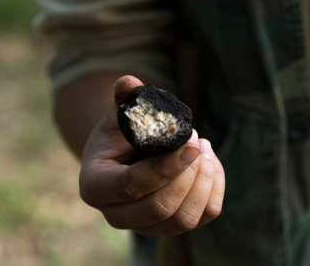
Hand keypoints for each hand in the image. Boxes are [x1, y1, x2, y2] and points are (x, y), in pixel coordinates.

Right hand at [79, 75, 224, 235]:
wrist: (124, 155)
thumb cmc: (119, 133)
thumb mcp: (116, 115)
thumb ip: (123, 100)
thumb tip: (128, 83)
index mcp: (95, 187)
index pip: (131, 187)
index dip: (164, 169)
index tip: (189, 144)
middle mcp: (116, 215)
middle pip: (160, 209)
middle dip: (186, 174)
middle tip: (195, 140)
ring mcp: (144, 227)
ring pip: (184, 219)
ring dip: (203, 181)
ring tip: (202, 147)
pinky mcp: (170, 227)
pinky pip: (203, 217)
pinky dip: (214, 188)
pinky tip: (208, 161)